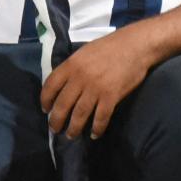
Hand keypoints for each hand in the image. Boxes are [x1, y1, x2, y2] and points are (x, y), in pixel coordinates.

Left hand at [40, 27, 155, 139]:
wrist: (135, 45)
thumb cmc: (109, 47)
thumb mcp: (84, 52)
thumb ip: (73, 67)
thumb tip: (63, 84)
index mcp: (71, 64)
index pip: (51, 85)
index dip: (45, 100)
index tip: (45, 109)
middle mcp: (80, 78)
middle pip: (62, 104)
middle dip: (56, 120)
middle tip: (55, 129)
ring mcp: (96, 88)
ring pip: (79, 114)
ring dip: (73, 128)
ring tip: (71, 135)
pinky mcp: (111, 96)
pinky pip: (101, 117)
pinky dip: (96, 128)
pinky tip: (94, 134)